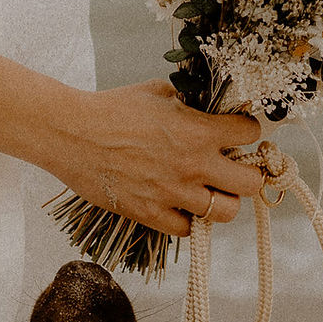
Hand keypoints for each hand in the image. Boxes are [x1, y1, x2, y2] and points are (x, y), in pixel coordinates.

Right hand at [52, 80, 262, 237]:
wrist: (71, 134)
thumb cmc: (110, 108)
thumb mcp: (157, 91)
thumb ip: (189, 102)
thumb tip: (205, 106)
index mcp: (199, 130)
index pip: (250, 133)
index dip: (247, 131)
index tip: (238, 133)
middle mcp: (194, 165)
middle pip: (251, 183)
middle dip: (248, 174)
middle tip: (234, 170)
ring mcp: (174, 193)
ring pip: (227, 212)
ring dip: (222, 201)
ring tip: (208, 191)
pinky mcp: (151, 214)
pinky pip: (188, 229)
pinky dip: (188, 219)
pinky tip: (179, 205)